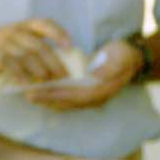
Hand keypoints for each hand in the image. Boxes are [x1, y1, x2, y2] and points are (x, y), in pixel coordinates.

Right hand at [0, 20, 76, 85]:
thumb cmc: (11, 45)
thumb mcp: (25, 39)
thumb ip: (41, 47)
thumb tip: (65, 66)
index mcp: (28, 25)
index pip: (45, 24)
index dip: (58, 33)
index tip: (69, 46)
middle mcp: (16, 31)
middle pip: (39, 46)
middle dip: (53, 62)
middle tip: (63, 77)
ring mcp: (4, 43)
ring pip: (26, 56)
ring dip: (39, 70)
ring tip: (48, 81)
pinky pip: (10, 65)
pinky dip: (20, 75)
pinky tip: (27, 84)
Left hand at [25, 38, 140, 112]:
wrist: (131, 58)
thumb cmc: (123, 55)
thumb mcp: (121, 56)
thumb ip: (110, 66)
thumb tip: (95, 75)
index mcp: (101, 91)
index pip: (74, 96)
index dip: (55, 95)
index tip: (37, 92)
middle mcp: (95, 99)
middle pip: (67, 103)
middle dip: (47, 100)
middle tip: (27, 94)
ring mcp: (90, 98)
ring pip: (65, 103)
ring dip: (48, 100)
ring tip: (30, 94)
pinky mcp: (85, 94)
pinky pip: (67, 99)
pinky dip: (53, 97)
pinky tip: (41, 91)